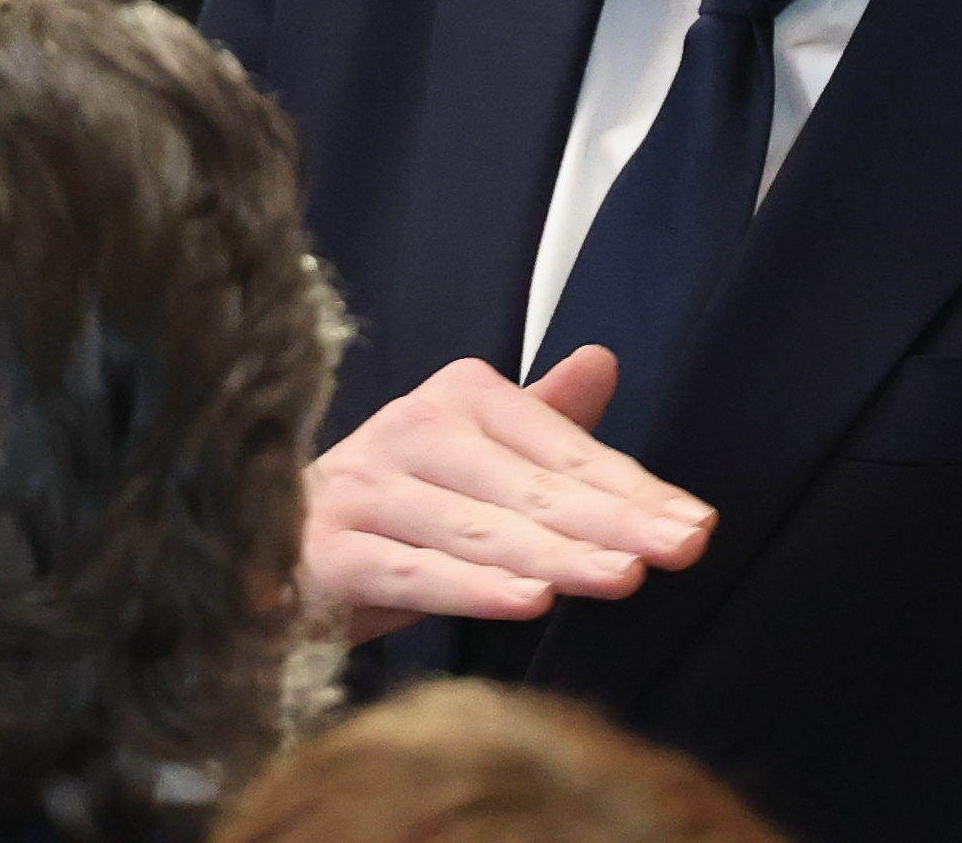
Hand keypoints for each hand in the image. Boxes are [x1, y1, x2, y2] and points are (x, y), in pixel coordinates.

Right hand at [301, 346, 716, 644]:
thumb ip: (544, 424)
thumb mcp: (474, 464)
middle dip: (612, 521)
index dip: (633, 490)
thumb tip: (603, 360)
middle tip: (680, 548)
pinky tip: (528, 601)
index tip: (696, 525)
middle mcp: (410, 431)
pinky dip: (470, 587)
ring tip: (621, 576)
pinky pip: (411, 570)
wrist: (266, 545)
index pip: (562, 449)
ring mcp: (365, 489)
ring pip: (476, 528)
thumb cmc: (393, 510)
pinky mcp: (329, 552)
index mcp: (456, 399)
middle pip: (529, 487)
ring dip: (553, 553)